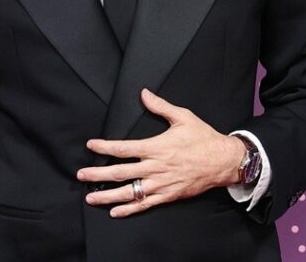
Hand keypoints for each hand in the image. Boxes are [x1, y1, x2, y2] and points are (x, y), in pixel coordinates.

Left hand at [77, 88, 244, 217]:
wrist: (224, 161)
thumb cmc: (204, 138)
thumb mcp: (183, 117)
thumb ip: (161, 106)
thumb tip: (144, 93)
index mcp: (157, 147)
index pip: (124, 148)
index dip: (105, 147)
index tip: (91, 146)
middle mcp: (156, 167)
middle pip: (121, 172)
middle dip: (98, 174)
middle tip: (81, 175)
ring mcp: (161, 184)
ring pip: (130, 192)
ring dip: (108, 195)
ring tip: (90, 197)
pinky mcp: (168, 195)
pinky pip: (145, 204)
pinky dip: (129, 209)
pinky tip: (115, 211)